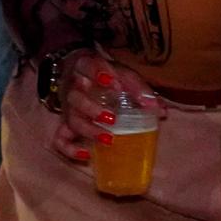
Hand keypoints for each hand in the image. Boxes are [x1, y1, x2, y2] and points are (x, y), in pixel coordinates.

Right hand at [49, 50, 163, 162]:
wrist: (79, 72)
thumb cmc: (105, 74)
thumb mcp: (122, 73)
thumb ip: (139, 89)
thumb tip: (160, 111)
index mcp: (85, 66)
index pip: (87, 65)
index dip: (98, 72)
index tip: (113, 81)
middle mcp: (72, 86)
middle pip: (75, 97)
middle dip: (92, 109)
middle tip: (113, 119)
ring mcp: (67, 107)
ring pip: (70, 119)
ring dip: (88, 130)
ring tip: (108, 139)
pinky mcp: (64, 123)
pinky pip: (60, 138)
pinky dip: (70, 149)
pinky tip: (87, 154)